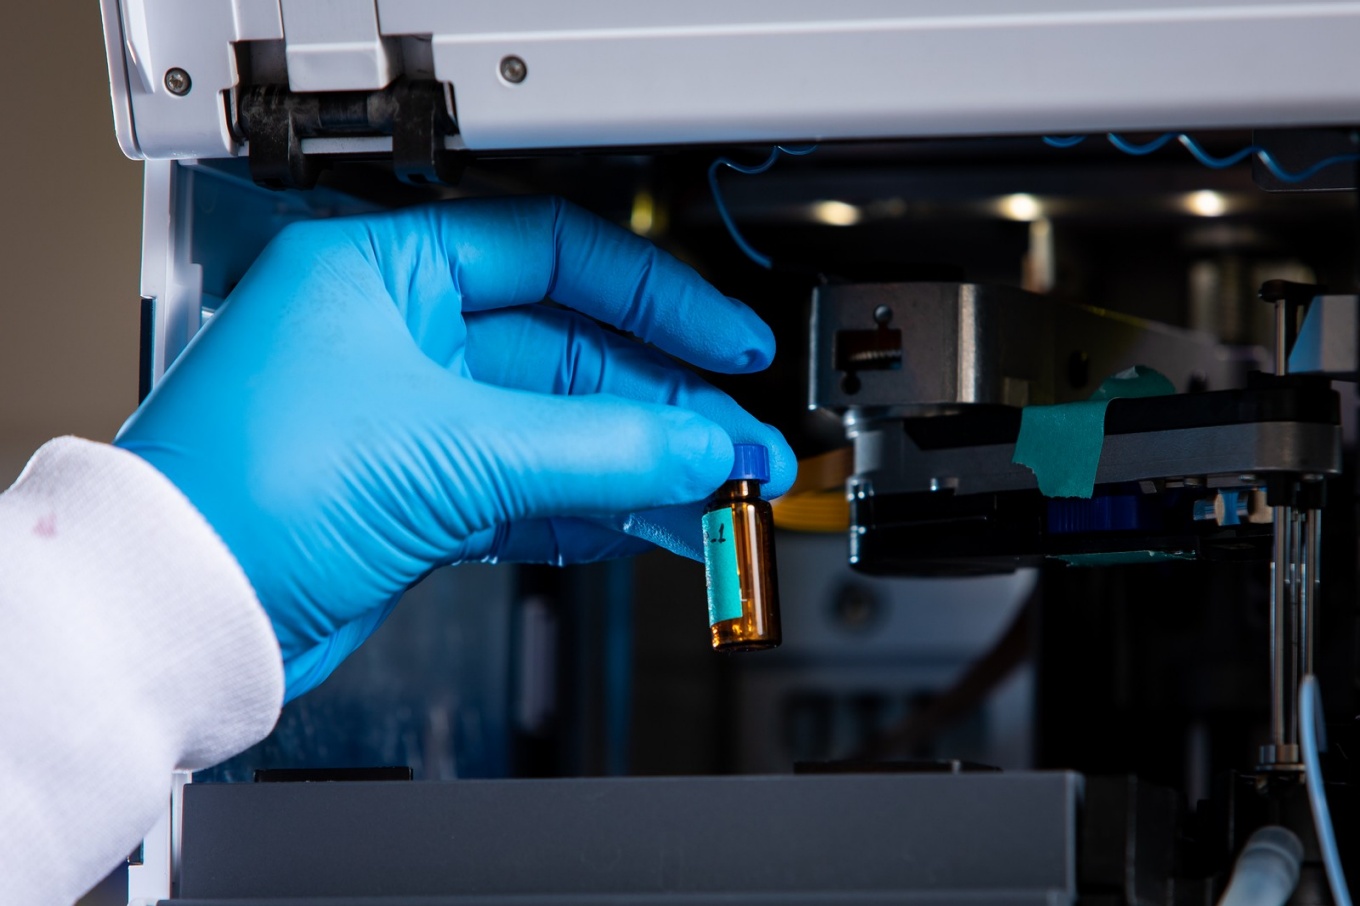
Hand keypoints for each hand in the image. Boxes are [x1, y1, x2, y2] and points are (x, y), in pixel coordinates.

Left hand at [115, 197, 794, 698]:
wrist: (185, 610)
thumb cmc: (250, 490)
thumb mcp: (449, 446)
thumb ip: (596, 447)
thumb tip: (699, 447)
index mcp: (390, 273)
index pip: (554, 254)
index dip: (654, 293)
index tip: (724, 338)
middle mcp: (406, 338)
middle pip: (573, 353)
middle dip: (665, 403)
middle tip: (740, 443)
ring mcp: (419, 420)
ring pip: (563, 431)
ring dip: (644, 464)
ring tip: (719, 492)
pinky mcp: (425, 496)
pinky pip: (537, 489)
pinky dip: (596, 507)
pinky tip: (653, 520)